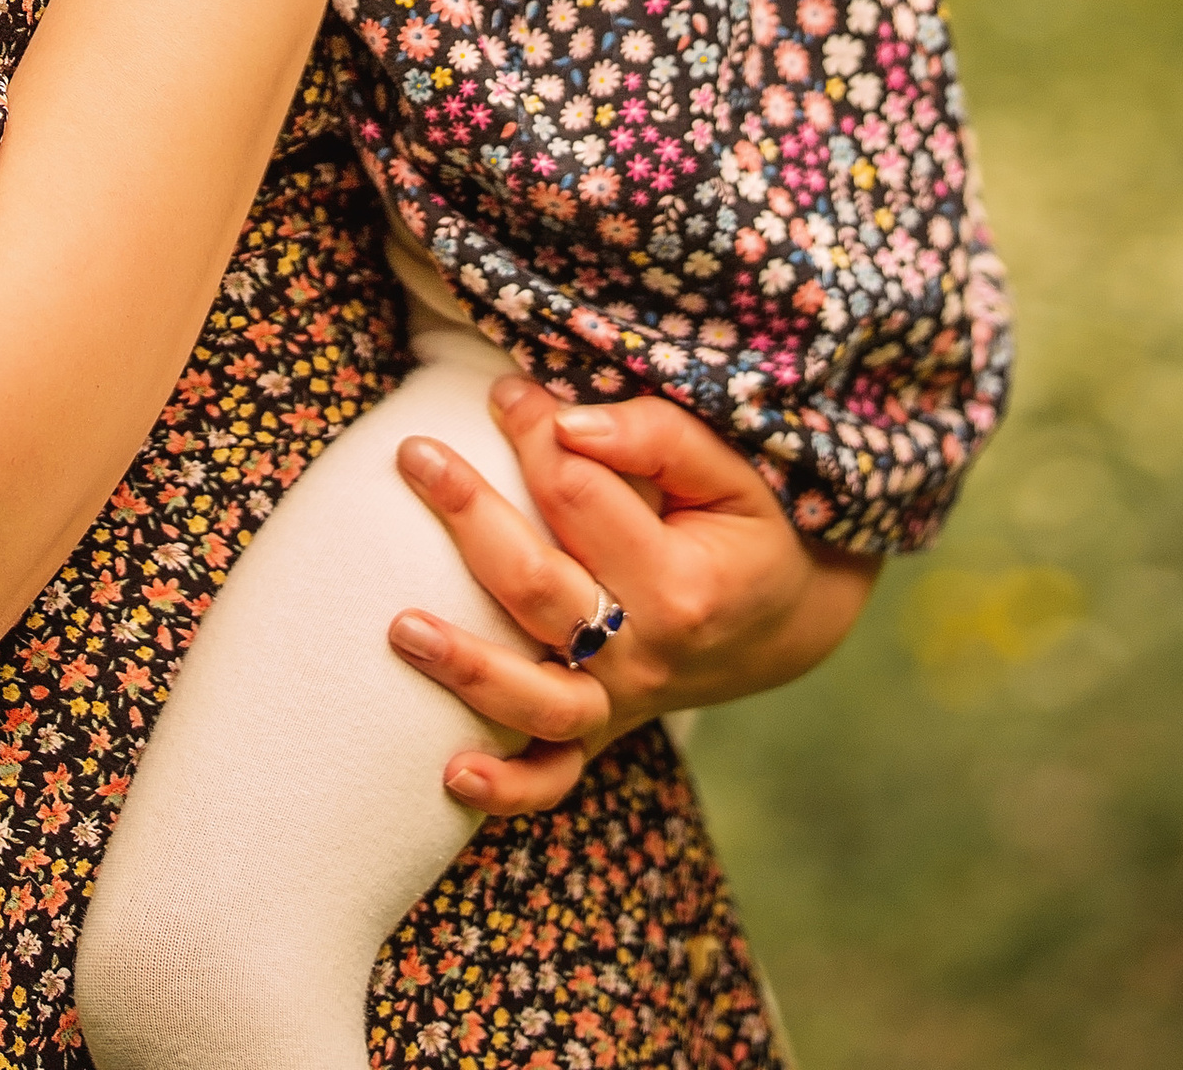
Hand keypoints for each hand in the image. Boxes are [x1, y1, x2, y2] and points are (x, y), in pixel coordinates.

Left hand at [384, 376, 878, 816]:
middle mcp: (648, 654)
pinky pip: (553, 778)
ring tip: (399, 627)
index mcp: (682, 584)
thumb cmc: (749, 529)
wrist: (784, 620)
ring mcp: (621, 702)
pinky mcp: (602, 732)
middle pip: (538, 586)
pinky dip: (507, 789)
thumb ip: (657, 436)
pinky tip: (451, 775)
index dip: (534, 433)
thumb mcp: (732, 471)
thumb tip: (567, 422)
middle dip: (468, 514)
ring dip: (465, 666)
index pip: (578, 495)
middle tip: (413, 454)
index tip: (504, 393)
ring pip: (536, 699)